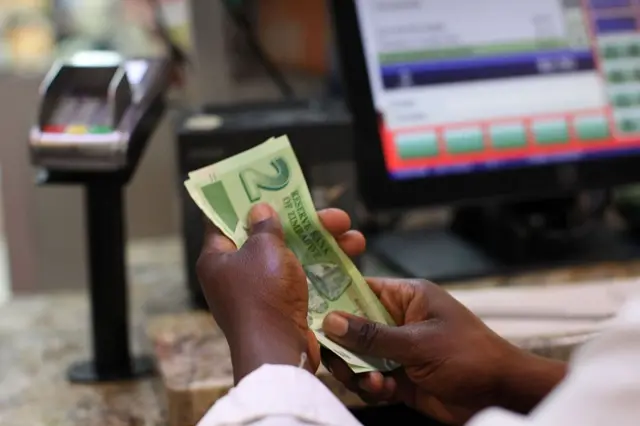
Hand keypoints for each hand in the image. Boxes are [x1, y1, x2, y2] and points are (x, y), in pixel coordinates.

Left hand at [196, 203, 365, 382]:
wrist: (277, 351)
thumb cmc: (263, 295)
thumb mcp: (264, 249)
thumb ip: (264, 226)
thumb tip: (259, 210)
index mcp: (217, 258)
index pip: (223, 221)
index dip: (243, 202)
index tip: (263, 186)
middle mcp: (235, 275)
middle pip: (269, 238)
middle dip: (302, 224)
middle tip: (332, 214)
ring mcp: (260, 292)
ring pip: (292, 258)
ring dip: (322, 245)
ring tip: (353, 235)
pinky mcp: (282, 307)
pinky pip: (302, 279)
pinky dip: (321, 268)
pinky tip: (348, 257)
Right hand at [322, 279, 566, 424]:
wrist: (501, 395)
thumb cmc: (471, 356)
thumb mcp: (419, 343)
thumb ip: (372, 335)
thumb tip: (331, 321)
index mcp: (407, 297)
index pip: (362, 289)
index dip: (335, 297)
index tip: (311, 309)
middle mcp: (399, 321)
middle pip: (353, 326)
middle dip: (342, 343)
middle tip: (334, 356)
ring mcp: (398, 350)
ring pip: (358, 356)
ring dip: (358, 370)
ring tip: (370, 381)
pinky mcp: (400, 377)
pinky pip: (371, 379)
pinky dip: (372, 386)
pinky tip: (384, 390)